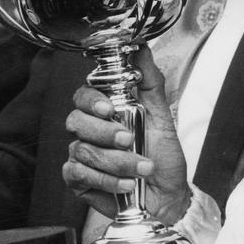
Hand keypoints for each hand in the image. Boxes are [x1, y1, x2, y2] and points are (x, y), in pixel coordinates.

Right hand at [63, 45, 189, 224]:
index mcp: (107, 111)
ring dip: (116, 161)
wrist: (168, 196)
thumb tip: (141, 47)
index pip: (83, 96)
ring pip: (82, 150)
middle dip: (103, 132)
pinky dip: (107, 181)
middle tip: (127, 139)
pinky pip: (79, 175)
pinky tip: (127, 185)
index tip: (108, 108)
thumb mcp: (162, 115)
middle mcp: (91, 131)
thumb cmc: (163, 157)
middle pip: (75, 121)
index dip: (91, 100)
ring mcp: (83, 156)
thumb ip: (150, 81)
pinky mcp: (80, 181)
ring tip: (141, 168)